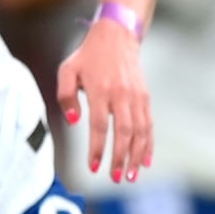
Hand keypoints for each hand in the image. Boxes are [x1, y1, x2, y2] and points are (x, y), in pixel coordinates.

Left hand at [58, 16, 152, 181]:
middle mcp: (121, 95)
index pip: (100, 126)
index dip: (97, 148)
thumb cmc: (88, 56)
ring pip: (140, 131)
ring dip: (136, 156)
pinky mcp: (145, 97)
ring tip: (130, 175)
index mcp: (101, 90)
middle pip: (123, 132)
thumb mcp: (67, 70)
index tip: (93, 167)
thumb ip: (66, 96)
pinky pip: (149, 125)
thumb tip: (75, 121)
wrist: (117, 36)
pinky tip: (145, 160)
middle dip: (119, 158)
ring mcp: (136, 97)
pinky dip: (148, 144)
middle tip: (114, 178)